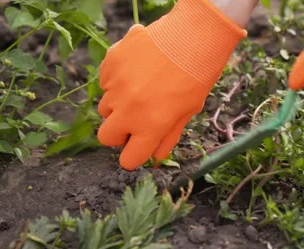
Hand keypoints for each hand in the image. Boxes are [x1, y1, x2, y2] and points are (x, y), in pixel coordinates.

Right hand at [96, 0, 246, 169]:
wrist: (193, 34)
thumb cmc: (197, 75)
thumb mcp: (188, 111)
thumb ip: (168, 137)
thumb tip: (155, 157)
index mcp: (150, 127)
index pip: (128, 160)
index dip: (133, 156)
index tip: (136, 148)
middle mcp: (128, 110)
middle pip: (106, 137)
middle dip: (118, 134)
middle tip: (134, 120)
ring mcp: (116, 86)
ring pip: (105, 108)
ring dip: (118, 105)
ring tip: (139, 88)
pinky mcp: (110, 64)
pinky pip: (105, 82)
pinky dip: (116, 81)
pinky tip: (135, 69)